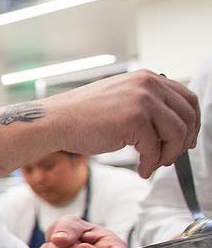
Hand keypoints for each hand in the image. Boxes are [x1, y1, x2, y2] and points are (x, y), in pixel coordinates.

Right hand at [46, 71, 200, 177]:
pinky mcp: (135, 119)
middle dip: (183, 142)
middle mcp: (148, 84)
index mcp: (147, 78)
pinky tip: (142, 169)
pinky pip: (155, 148)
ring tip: (153, 164)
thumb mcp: (121, 99)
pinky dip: (151, 164)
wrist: (55, 121)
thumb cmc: (81, 115)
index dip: (191, 123)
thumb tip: (172, 127)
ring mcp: (143, 100)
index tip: (185, 140)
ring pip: (177, 133)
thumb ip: (147, 105)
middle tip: (171, 157)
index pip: (187, 98)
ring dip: (168, 155)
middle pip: (187, 117)